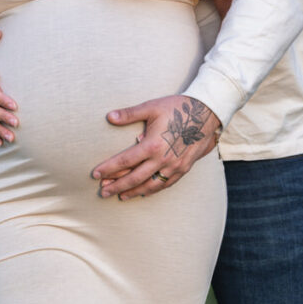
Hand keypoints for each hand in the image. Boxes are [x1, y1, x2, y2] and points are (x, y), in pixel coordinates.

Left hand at [92, 96, 220, 199]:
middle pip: (135, 178)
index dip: (109, 168)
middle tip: (102, 192)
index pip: (125, 161)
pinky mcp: (183, 169)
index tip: (96, 174)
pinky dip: (152, 190)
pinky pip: (165, 184)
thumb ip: (129, 114)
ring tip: (120, 196)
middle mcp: (162, 159)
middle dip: (117, 186)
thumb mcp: (152, 107)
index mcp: (152, 144)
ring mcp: (174, 166)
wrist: (207, 113)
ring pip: (150, 185)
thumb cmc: (178, 108)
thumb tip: (109, 116)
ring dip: (133, 192)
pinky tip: (144, 192)